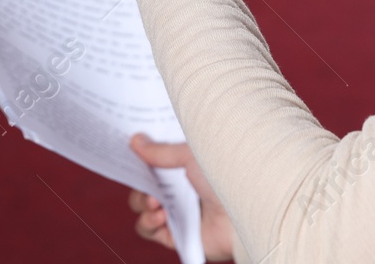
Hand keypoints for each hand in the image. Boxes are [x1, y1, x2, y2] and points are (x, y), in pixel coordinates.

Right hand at [129, 134, 236, 260]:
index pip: (159, 156)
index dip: (142, 153)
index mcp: (190, 161)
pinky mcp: (178, 233)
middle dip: (138, 180)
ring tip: (155, 202)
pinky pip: (148, 229)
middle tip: (140, 178)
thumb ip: (162, 151)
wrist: (249, 209)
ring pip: (142, 205)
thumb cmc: (228, 174)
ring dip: (141, 201)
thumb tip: (136, 141)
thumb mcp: (191, 153)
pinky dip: (147, 222)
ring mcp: (181, 209)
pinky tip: (161, 217)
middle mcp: (185, 185)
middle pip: (146, 181)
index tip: (125, 147)